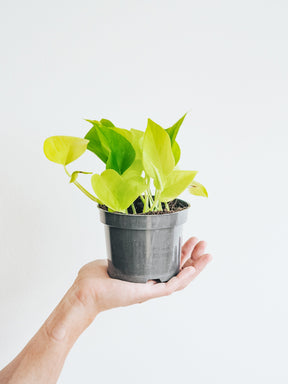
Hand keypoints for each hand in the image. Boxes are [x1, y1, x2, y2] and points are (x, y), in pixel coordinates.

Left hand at [70, 237, 211, 316]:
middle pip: (179, 270)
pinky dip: (184, 278)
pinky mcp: (146, 293)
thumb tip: (128, 237)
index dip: (181, 252)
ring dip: (195, 267)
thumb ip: (126, 250)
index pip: (169, 263)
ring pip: (180, 279)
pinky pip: (170, 287)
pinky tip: (193, 268)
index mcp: (144, 275)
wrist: (85, 291)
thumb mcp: (116, 257)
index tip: (189, 238)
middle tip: (203, 242)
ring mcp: (150, 289)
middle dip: (193, 256)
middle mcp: (150, 283)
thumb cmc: (94, 278)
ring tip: (207, 253)